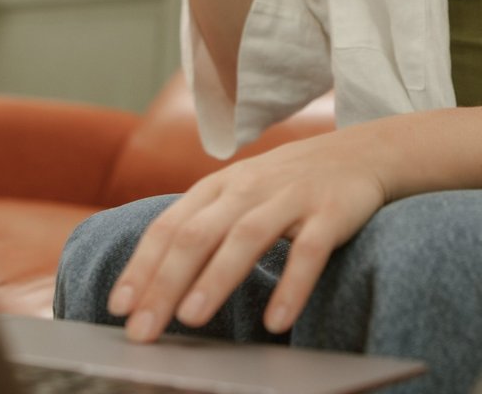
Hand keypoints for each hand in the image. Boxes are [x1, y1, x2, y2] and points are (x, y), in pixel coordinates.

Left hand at [105, 134, 388, 341]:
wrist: (361, 152)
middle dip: (164, 283)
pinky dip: (291, 285)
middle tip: (143, 329)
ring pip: (246, 237)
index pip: (169, 226)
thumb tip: (152, 281)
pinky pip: (309, 251)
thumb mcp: (239, 194)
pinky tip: (277, 320)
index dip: (142, 266)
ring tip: (191, 318)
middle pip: (197, 234)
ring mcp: (290, 198)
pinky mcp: (331, 212)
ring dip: (216, 278)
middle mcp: (248, 188)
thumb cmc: (287, 183)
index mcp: (218, 187)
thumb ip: (201, 227)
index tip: (119, 307)